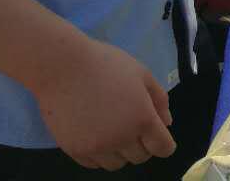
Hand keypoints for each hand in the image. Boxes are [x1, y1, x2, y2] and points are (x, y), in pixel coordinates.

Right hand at [31, 37, 174, 170]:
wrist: (63, 67)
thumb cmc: (106, 64)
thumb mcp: (141, 73)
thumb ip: (159, 99)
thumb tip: (166, 123)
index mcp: (142, 119)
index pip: (163, 148)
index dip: (164, 142)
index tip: (156, 133)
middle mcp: (122, 138)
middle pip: (141, 157)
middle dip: (142, 144)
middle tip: (132, 124)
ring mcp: (97, 147)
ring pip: (117, 164)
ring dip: (120, 152)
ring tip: (112, 129)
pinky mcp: (75, 151)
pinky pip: (94, 164)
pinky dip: (99, 154)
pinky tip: (95, 134)